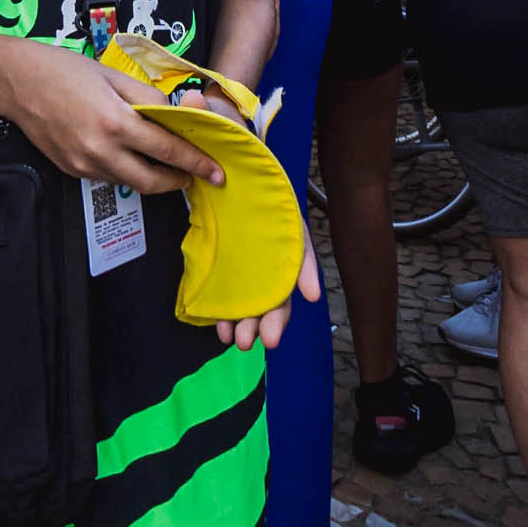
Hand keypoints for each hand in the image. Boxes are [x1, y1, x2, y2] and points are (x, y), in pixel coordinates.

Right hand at [4, 44, 224, 195]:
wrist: (16, 81)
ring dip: (152, 177)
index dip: (195, 162)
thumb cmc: (64, 70)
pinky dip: (125, 170)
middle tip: (194, 175)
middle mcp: (100, 151)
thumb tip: (172, 115)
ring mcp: (84, 165)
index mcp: (116, 122)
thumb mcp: (113, 75)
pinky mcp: (71, 170)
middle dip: (178, 181)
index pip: (168, 150)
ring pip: (129, 182)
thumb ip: (147, 98)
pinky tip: (128, 154)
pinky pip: (107, 176)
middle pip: (152, 181)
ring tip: (164, 163)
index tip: (215, 171)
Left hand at [216, 219, 320, 350]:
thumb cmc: (278, 213)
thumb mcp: (298, 234)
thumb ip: (306, 265)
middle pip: (257, 311)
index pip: (280, 306)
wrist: (248, 183)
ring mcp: (237, 274)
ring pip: (237, 305)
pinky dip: (215, 306)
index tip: (270, 340)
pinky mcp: (217, 266)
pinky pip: (216, 290)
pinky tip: (214, 320)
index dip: (276, 324)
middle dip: (252, 329)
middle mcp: (260, 281)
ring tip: (228, 336)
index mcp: (281, 277)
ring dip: (233, 323)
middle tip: (244, 342)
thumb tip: (313, 298)